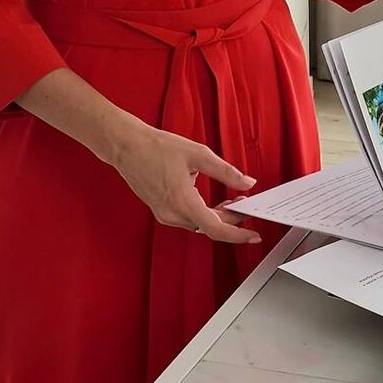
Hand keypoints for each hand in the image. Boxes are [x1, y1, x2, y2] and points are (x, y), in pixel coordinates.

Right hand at [110, 123, 260, 244]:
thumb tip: (248, 183)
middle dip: (232, 219)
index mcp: (183, 202)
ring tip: (234, 200)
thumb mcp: (199, 154)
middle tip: (247, 205)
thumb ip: (226, 171)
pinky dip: (204, 213)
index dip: (238, 234)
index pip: (216, 229)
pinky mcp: (161, 211)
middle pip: (210, 226)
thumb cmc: (158, 147)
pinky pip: (189, 219)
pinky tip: (213, 201)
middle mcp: (172, 214)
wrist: (128, 146)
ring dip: (219, 216)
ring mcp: (165, 215)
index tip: (253, 236)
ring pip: (200, 224)